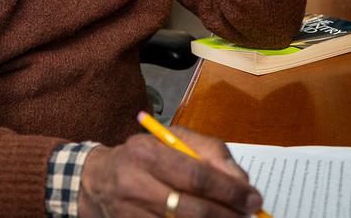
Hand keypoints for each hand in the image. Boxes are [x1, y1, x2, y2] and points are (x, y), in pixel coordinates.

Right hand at [78, 128, 262, 217]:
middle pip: (193, 209)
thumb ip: (208, 152)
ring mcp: (131, 213)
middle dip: (228, 215)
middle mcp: (135, 183)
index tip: (253, 199)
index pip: (196, 175)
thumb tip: (241, 181)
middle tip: (249, 216)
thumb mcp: (171, 140)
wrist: (96, 180)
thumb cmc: (143, 158)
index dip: (230, 190)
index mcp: (146, 153)